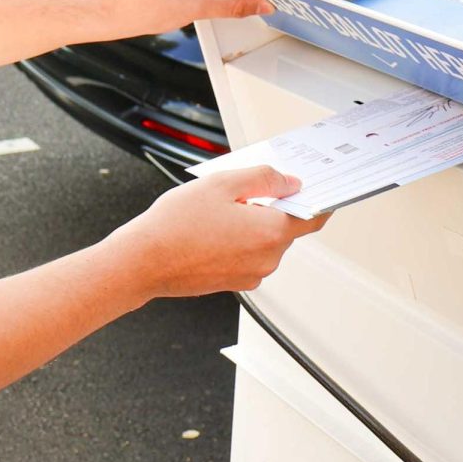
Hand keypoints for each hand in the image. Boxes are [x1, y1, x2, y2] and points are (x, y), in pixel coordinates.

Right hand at [110, 165, 328, 299]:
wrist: (145, 261)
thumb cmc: (177, 223)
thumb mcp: (221, 183)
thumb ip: (263, 178)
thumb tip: (289, 182)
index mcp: (271, 232)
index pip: (312, 216)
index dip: (317, 199)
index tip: (316, 188)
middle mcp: (267, 259)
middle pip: (283, 225)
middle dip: (267, 206)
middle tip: (237, 190)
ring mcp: (252, 274)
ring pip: (263, 240)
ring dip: (249, 223)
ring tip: (213, 211)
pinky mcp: (235, 283)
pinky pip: (247, 255)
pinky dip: (236, 240)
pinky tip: (208, 229)